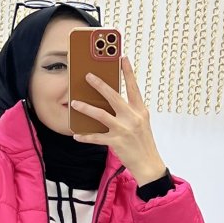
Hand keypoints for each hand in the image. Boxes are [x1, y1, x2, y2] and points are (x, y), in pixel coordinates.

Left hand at [70, 56, 166, 183]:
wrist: (149, 164)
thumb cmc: (143, 142)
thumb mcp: (141, 123)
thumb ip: (129, 111)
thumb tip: (112, 101)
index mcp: (140, 111)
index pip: (133, 87)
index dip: (128, 72)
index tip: (122, 58)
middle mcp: (132, 118)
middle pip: (113, 97)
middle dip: (99, 85)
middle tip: (88, 75)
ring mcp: (124, 130)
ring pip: (101, 115)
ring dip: (86, 108)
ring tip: (75, 103)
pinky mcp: (116, 142)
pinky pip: (97, 137)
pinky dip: (86, 136)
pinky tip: (77, 135)